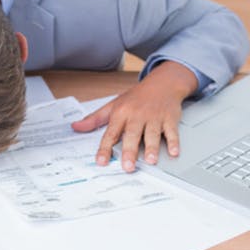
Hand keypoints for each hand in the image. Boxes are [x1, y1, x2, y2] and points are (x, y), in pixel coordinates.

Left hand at [71, 61, 197, 171]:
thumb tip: (76, 127)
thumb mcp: (113, 105)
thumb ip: (95, 119)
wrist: (162, 83)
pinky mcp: (169, 118)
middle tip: (127, 167)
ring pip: (152, 134)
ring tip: (150, 161)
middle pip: (132, 135)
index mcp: (121, 113)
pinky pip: (172, 131)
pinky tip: (173, 152)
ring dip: (152, 148)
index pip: (111, 133)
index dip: (105, 148)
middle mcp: (137, 116)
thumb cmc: (136, 97)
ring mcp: (154, 117)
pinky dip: (174, 142)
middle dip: (130, 151)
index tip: (101, 161)